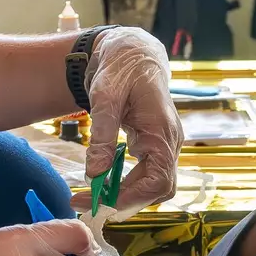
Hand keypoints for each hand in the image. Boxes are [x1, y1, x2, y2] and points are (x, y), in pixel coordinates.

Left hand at [76, 27, 178, 215]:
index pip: (158, 181)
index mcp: (162, 131)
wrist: (132, 52)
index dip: (131, 198)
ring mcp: (165, 144)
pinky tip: (102, 183)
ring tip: (90, 197)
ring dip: (124, 195)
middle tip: (86, 204)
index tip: (99, 203)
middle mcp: (170, 141)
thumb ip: (103, 135)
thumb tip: (95, 173)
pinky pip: (147, 174)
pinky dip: (126, 184)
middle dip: (124, 202)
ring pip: (153, 185)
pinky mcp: (155, 144)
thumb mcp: (106, 97)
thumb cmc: (121, 68)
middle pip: (158, 189)